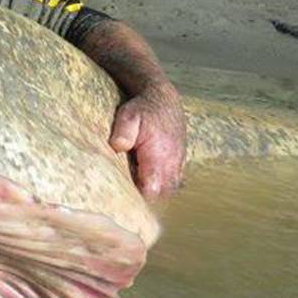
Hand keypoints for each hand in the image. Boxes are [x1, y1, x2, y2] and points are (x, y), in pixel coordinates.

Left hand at [108, 83, 186, 199]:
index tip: (124, 198)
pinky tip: (146, 179)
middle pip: (162, 195)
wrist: (162, 98)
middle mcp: (172, 162)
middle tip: (127, 194)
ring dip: (156, 192)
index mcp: (159, 155)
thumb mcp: (127, 115)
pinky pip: (175, 182)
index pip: (153, 190)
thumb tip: (118, 147)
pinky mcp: (179, 162)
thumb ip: (123, 132)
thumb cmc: (142, 108)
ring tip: (136, 186)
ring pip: (170, 190)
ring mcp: (178, 163)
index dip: (139, 198)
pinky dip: (163, 185)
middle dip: (146, 199)